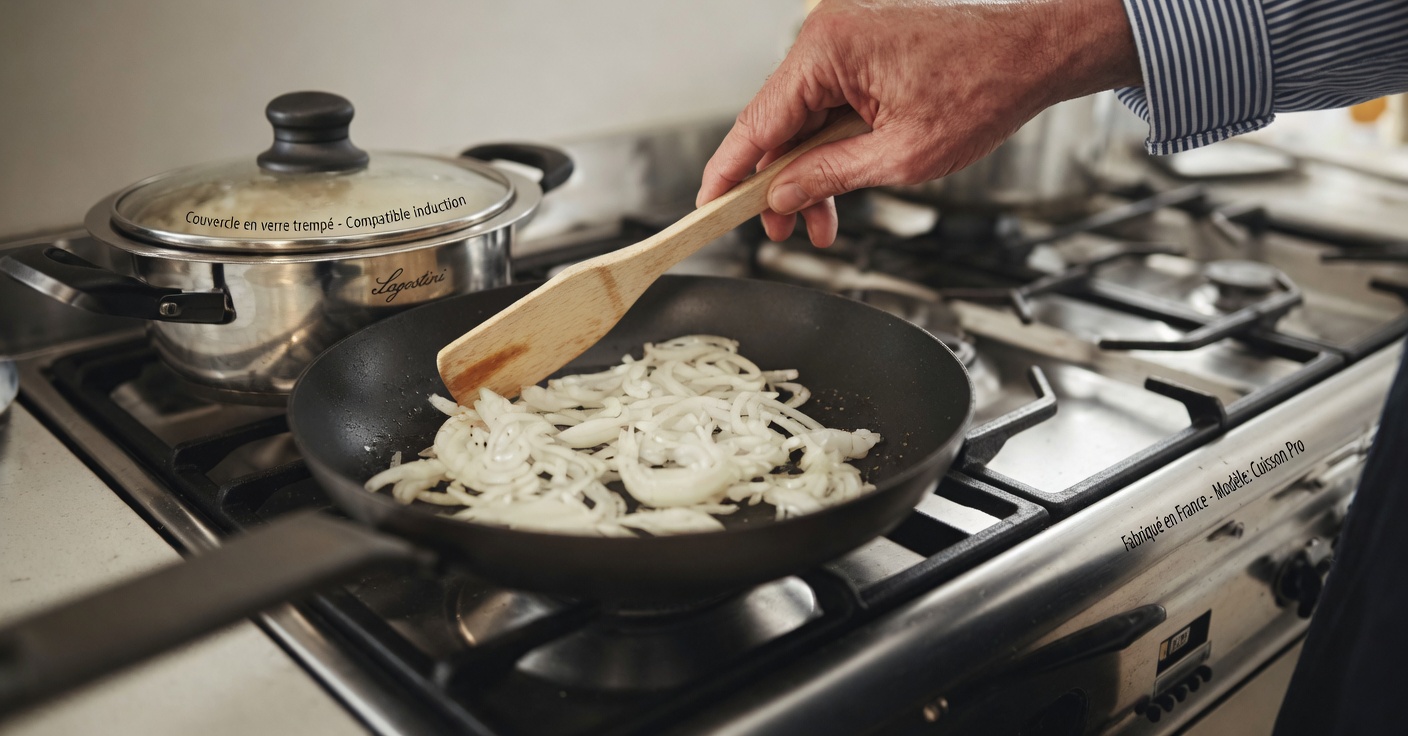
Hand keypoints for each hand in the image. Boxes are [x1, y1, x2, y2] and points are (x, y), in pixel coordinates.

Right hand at [696, 0, 1140, 246]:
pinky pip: (827, 107)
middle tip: (783, 231)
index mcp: (828, 51)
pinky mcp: (862, 52)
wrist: (1036, 55)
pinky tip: (838, 189)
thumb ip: (829, 176)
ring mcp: (844, 41)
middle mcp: (827, 37)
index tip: (706, 208)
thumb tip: (782, 195)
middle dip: (779, 185)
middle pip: (776, 124)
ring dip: (809, 174)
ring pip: (802, 121)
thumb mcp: (900, 156)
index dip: (728, 173)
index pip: (756, 122)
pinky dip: (830, 148)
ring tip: (821, 223)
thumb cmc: (984, 89)